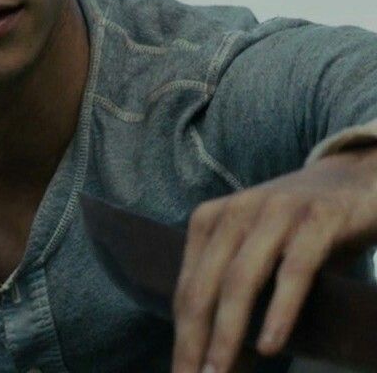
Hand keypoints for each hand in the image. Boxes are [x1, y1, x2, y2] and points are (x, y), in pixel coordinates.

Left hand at [171, 144, 376, 372]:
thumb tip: (218, 360)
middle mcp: (236, 211)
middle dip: (195, 340)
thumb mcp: (260, 256)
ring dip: (228, 332)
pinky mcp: (317, 220)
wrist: (354, 180)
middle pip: (205, 285)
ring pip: (241, 278)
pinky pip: (293, 269)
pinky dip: (279, 310)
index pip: (187, 286)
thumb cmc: (299, 229)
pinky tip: (272, 346)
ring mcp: (275, 213)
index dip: (182, 336)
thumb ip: (238, 299)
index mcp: (212, 220)